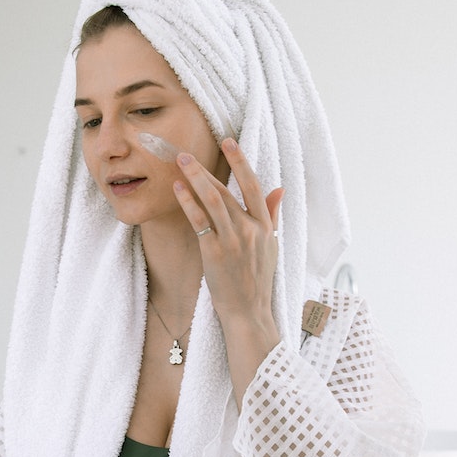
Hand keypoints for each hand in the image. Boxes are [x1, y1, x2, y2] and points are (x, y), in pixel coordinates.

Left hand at [173, 137, 284, 398]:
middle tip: (187, 152)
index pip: (254, 186)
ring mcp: (233, 240)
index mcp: (266, 227)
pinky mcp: (216, 252)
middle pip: (228, 190)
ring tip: (180, 162)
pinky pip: (200, 220)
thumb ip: (272, 217)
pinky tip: (178, 189)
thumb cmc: (257, 282)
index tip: (229, 142)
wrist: (249, 314)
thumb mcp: (270, 247)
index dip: (241, 162)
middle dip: (207, 168)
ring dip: (195, 178)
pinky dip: (188, 202)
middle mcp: (251, 230)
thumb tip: (279, 190)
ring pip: (213, 200)